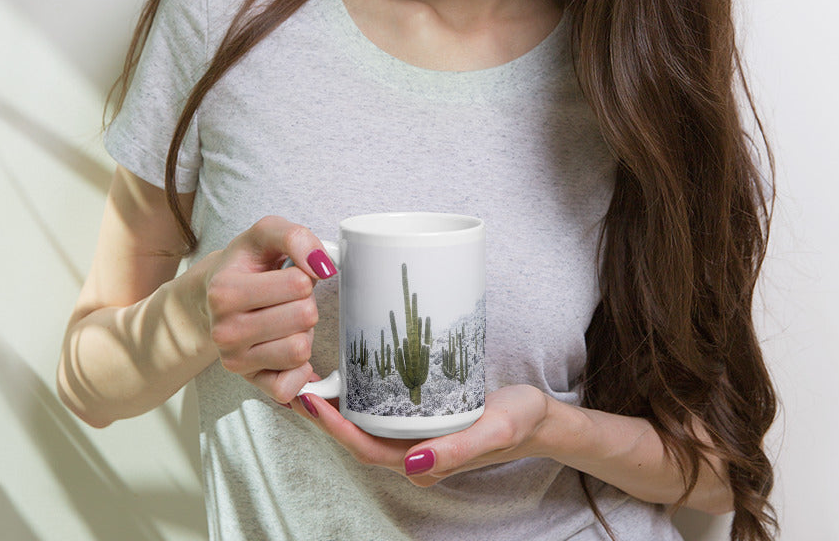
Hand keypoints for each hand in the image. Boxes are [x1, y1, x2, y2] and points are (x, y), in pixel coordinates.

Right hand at [198, 216, 337, 404]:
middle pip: (305, 317)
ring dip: (303, 332)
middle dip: (305, 302)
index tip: (287, 273)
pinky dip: (299, 368)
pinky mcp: (249, 382)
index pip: (299, 283)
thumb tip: (323, 265)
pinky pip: (289, 387)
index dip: (304, 274)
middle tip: (286, 298)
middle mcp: (224, 331)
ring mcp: (234, 360)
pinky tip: (287, 347)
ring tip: (284, 319)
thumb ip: (296, 237)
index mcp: (225, 291)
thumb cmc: (246, 263)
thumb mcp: (266, 233)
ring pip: (301, 350)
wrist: (214, 294)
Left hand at [288, 384, 549, 483]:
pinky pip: (382, 415)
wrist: (539, 418)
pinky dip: (361, 398)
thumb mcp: (494, 431)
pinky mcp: (422, 422)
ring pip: (367, 427)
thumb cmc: (518, 423)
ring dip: (339, 406)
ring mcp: (417, 440)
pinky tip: (353, 375)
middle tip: (299, 381)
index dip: (334, 428)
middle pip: (358, 438)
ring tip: (316, 376)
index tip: (311, 399)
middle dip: (325, 415)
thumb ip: (456, 451)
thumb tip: (411, 464)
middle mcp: (413, 456)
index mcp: (424, 463)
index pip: (365, 448)